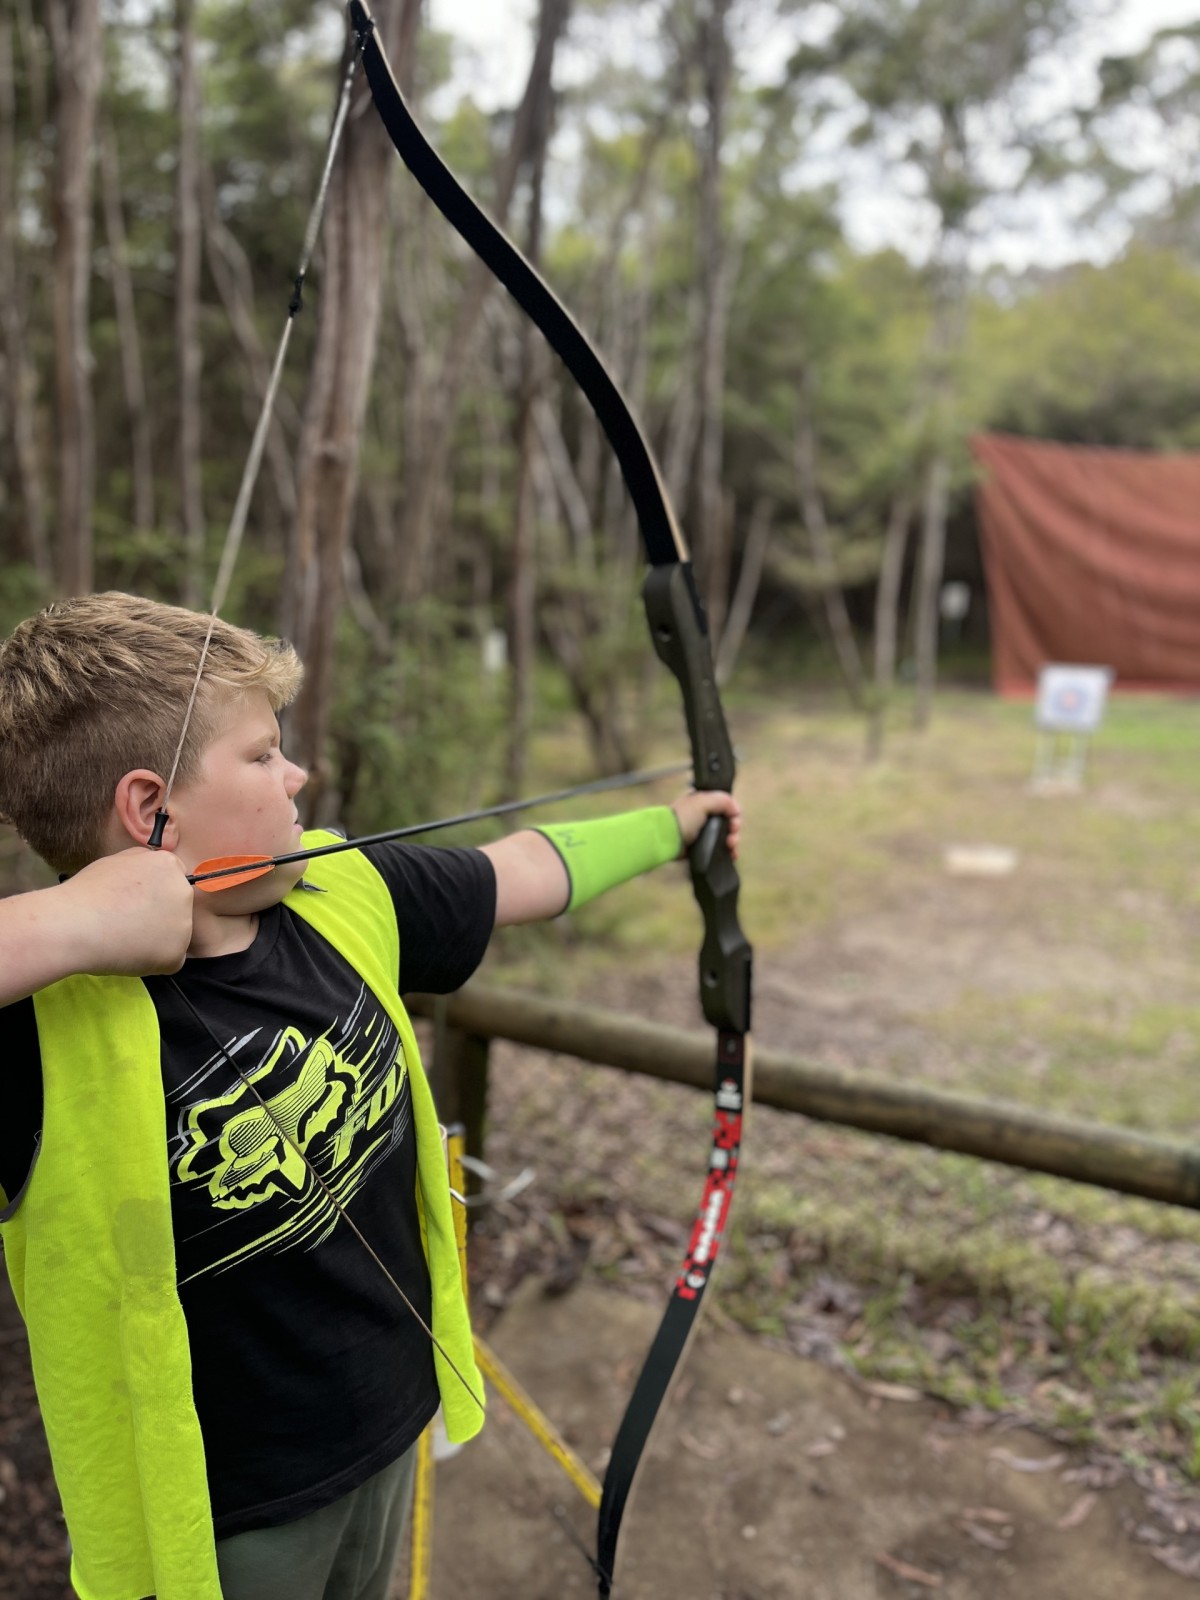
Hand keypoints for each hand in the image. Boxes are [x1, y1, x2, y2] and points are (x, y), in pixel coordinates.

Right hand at [62, 848, 194, 975]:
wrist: (73, 925)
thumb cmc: (88, 892)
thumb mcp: (117, 861)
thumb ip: (141, 864)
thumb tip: (151, 869)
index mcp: (169, 866)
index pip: (172, 880)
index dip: (152, 895)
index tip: (134, 904)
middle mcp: (182, 893)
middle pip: (176, 908)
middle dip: (157, 916)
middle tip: (127, 923)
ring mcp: (183, 924)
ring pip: (173, 936)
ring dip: (154, 940)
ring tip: (122, 939)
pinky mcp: (176, 954)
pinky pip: (167, 960)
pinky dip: (151, 963)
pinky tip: (127, 955)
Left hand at [670, 790, 741, 860]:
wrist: (666, 839)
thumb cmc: (683, 818)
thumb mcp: (703, 801)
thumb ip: (723, 801)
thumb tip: (736, 810)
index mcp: (704, 802)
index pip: (726, 806)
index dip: (733, 815)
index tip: (734, 823)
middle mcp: (705, 816)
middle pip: (728, 822)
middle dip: (734, 830)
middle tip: (732, 837)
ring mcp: (703, 832)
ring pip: (726, 836)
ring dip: (733, 841)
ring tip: (731, 848)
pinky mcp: (702, 847)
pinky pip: (720, 848)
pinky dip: (728, 851)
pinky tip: (732, 855)